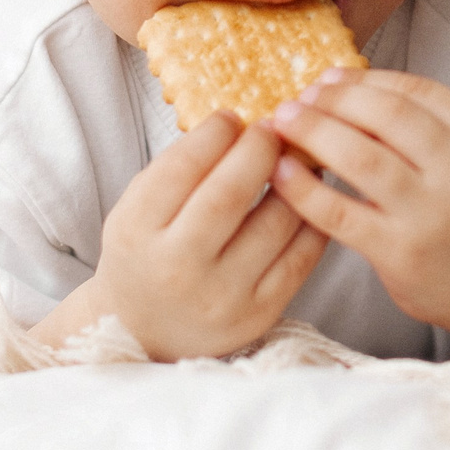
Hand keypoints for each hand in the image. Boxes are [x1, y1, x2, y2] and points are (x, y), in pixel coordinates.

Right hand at [89, 111, 329, 359]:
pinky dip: (313, 216)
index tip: (232, 118)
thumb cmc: (147, 253)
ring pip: (277, 220)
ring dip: (298, 178)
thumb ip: (179, 168)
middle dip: (261, 148)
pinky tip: (310, 196)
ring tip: (298, 156)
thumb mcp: (138, 209)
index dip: (215, 133)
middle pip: (231, 192)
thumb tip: (242, 123)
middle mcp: (177, 268)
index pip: (181, 168)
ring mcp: (223, 295)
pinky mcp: (261, 313)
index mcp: (136, 232)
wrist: (145, 332)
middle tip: (273, 128)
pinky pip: (303, 254)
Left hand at [269, 69, 449, 351]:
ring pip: (359, 157)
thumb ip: (426, 123)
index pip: (415, 90)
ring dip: (312, 133)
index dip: (362, 81)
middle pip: (385, 116)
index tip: (327, 80)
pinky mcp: (400, 253)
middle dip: (332, 100)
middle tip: (297, 99)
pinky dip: (303, 188)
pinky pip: (339, 212)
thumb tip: (342, 86)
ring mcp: (432, 214)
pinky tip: (281, 173)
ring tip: (283, 125)